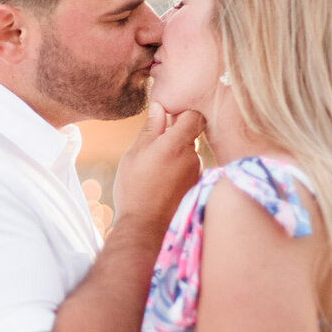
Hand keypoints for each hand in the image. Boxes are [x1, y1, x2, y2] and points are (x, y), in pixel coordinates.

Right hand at [111, 100, 203, 230]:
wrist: (145, 225)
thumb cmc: (134, 187)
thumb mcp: (135, 153)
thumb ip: (151, 129)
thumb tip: (159, 107)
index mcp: (176, 144)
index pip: (194, 116)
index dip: (182, 114)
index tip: (167, 120)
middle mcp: (192, 156)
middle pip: (191, 136)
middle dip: (175, 137)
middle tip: (153, 149)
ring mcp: (197, 173)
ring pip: (189, 154)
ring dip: (176, 156)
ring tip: (154, 171)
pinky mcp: (196, 186)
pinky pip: (189, 170)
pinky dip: (178, 171)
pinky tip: (162, 183)